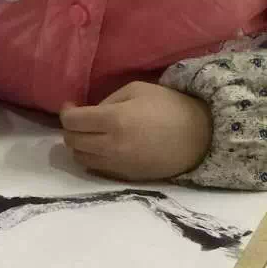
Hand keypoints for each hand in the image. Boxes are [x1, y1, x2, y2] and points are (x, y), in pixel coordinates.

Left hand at [61, 82, 211, 181]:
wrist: (200, 137)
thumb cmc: (169, 106)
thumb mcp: (136, 90)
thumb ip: (107, 101)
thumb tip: (88, 114)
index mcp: (114, 120)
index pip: (72, 121)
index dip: (66, 112)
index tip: (72, 106)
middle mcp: (111, 146)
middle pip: (71, 141)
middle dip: (70, 129)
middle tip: (80, 120)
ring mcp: (117, 165)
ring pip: (80, 158)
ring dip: (78, 145)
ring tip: (89, 135)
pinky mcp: (125, 177)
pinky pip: (96, 169)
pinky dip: (92, 158)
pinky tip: (102, 147)